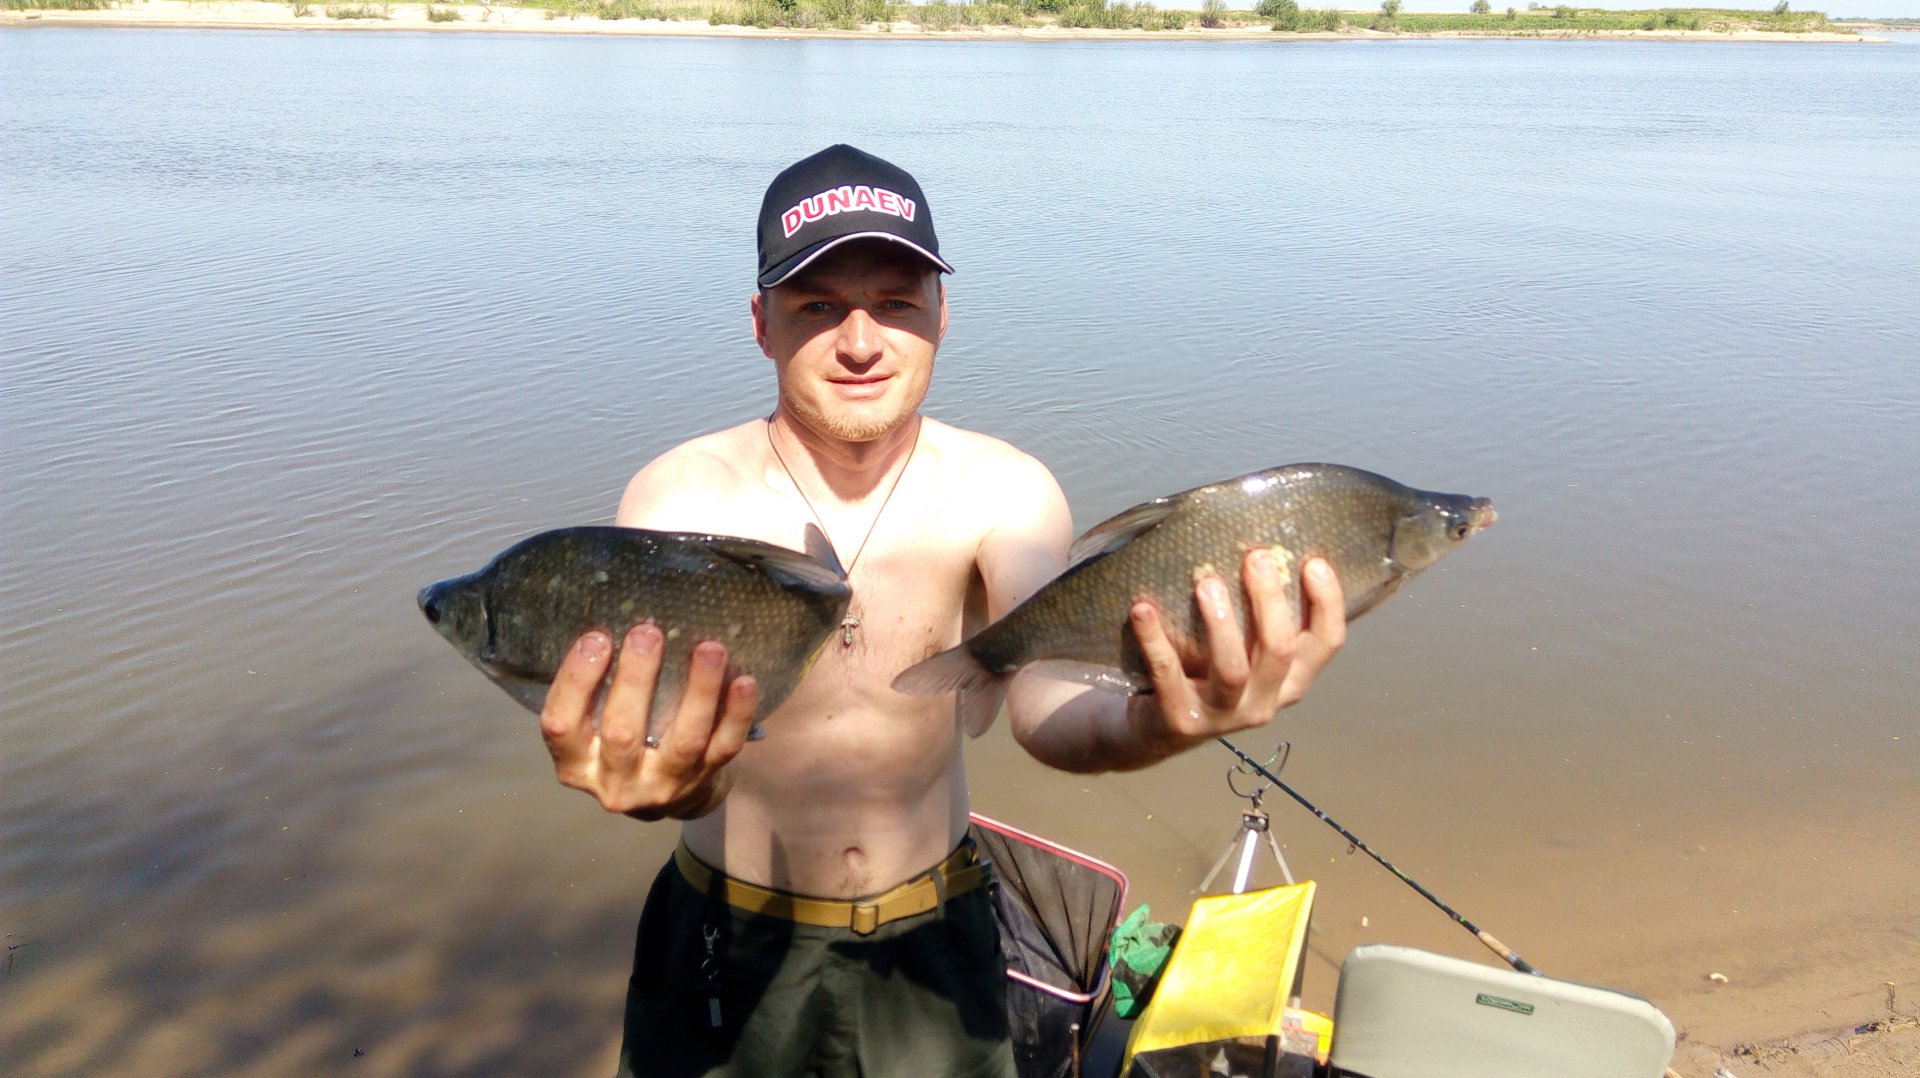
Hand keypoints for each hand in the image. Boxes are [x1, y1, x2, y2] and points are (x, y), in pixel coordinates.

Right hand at [539, 625, 759, 820]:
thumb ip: (595, 688)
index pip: (561, 725)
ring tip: (709, 648)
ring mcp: (663, 785)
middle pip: (622, 732)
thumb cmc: (620, 740)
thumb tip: (614, 616)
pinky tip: (744, 681)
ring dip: (698, 691)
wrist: (663, 795)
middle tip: (647, 633)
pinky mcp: (703, 779)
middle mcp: (616, 782)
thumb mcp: (591, 725)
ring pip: (683, 740)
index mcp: (576, 764)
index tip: (596, 638)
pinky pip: (725, 747)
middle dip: (636, 679)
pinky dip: (737, 714)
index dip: (575, 681)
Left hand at [1127, 550, 1346, 757]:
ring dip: (1220, 623)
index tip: (1313, 562)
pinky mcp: (1182, 721)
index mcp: (1289, 680)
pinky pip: (1169, 675)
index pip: (1325, 644)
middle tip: (1255, 557)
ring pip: (1233, 670)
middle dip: (1270, 600)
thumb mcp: (1243, 650)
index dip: (1327, 604)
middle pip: (1280, 650)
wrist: (1155, 728)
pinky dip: (1156, 640)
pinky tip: (1142, 609)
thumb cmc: (1205, 673)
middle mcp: (1264, 702)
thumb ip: (1258, 616)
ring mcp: (1224, 717)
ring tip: (1206, 583)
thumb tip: (1262, 547)